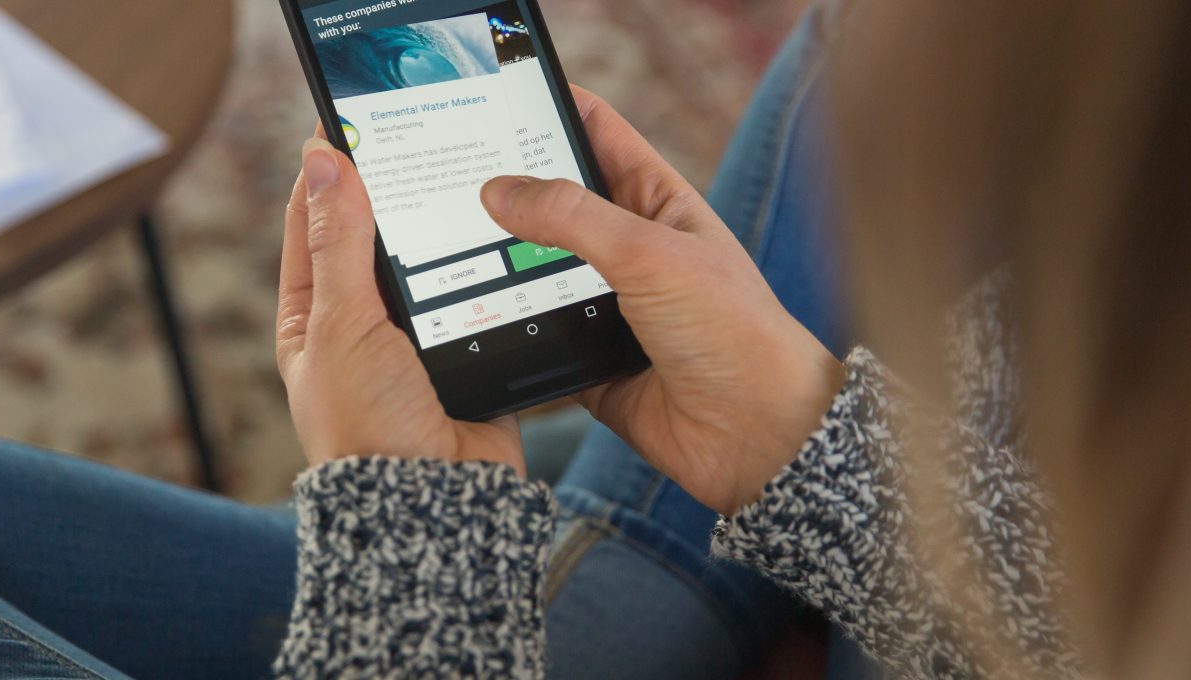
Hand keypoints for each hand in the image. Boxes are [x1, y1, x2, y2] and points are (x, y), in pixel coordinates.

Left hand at [276, 136, 523, 471]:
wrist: (436, 504)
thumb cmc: (368, 428)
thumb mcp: (343, 322)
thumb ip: (339, 240)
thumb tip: (323, 160)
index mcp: (312, 318)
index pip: (314, 224)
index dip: (330, 171)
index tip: (353, 120)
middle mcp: (362, 326)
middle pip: (378, 238)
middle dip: (398, 194)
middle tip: (423, 137)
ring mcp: (417, 340)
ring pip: (434, 261)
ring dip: (448, 229)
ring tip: (467, 176)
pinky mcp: (469, 351)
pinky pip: (481, 294)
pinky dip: (491, 268)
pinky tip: (506, 234)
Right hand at [480, 87, 844, 512]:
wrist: (755, 435)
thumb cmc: (732, 331)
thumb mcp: (649, 254)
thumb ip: (571, 218)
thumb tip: (499, 189)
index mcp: (656, 203)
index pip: (596, 134)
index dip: (551, 110)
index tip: (494, 95)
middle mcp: (629, 250)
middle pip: (553, 206)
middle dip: (505, 192)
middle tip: (442, 175)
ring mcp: (606, 306)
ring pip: (534, 273)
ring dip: (497, 267)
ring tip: (436, 243)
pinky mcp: (587, 360)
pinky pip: (533, 337)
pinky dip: (506, 331)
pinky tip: (466, 317)